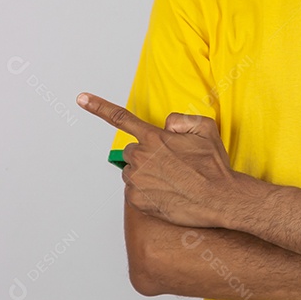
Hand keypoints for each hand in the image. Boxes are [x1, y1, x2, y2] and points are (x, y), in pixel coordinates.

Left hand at [78, 92, 237, 227]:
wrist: (220, 199)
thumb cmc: (213, 166)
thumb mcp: (206, 128)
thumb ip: (182, 119)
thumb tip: (166, 126)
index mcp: (154, 137)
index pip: (121, 118)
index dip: (99, 106)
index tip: (81, 98)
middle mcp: (141, 157)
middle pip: (132, 152)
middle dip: (147, 156)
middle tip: (171, 166)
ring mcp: (137, 180)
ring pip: (133, 173)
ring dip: (147, 175)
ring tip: (173, 181)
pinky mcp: (137, 201)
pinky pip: (135, 193)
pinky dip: (148, 193)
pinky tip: (168, 194)